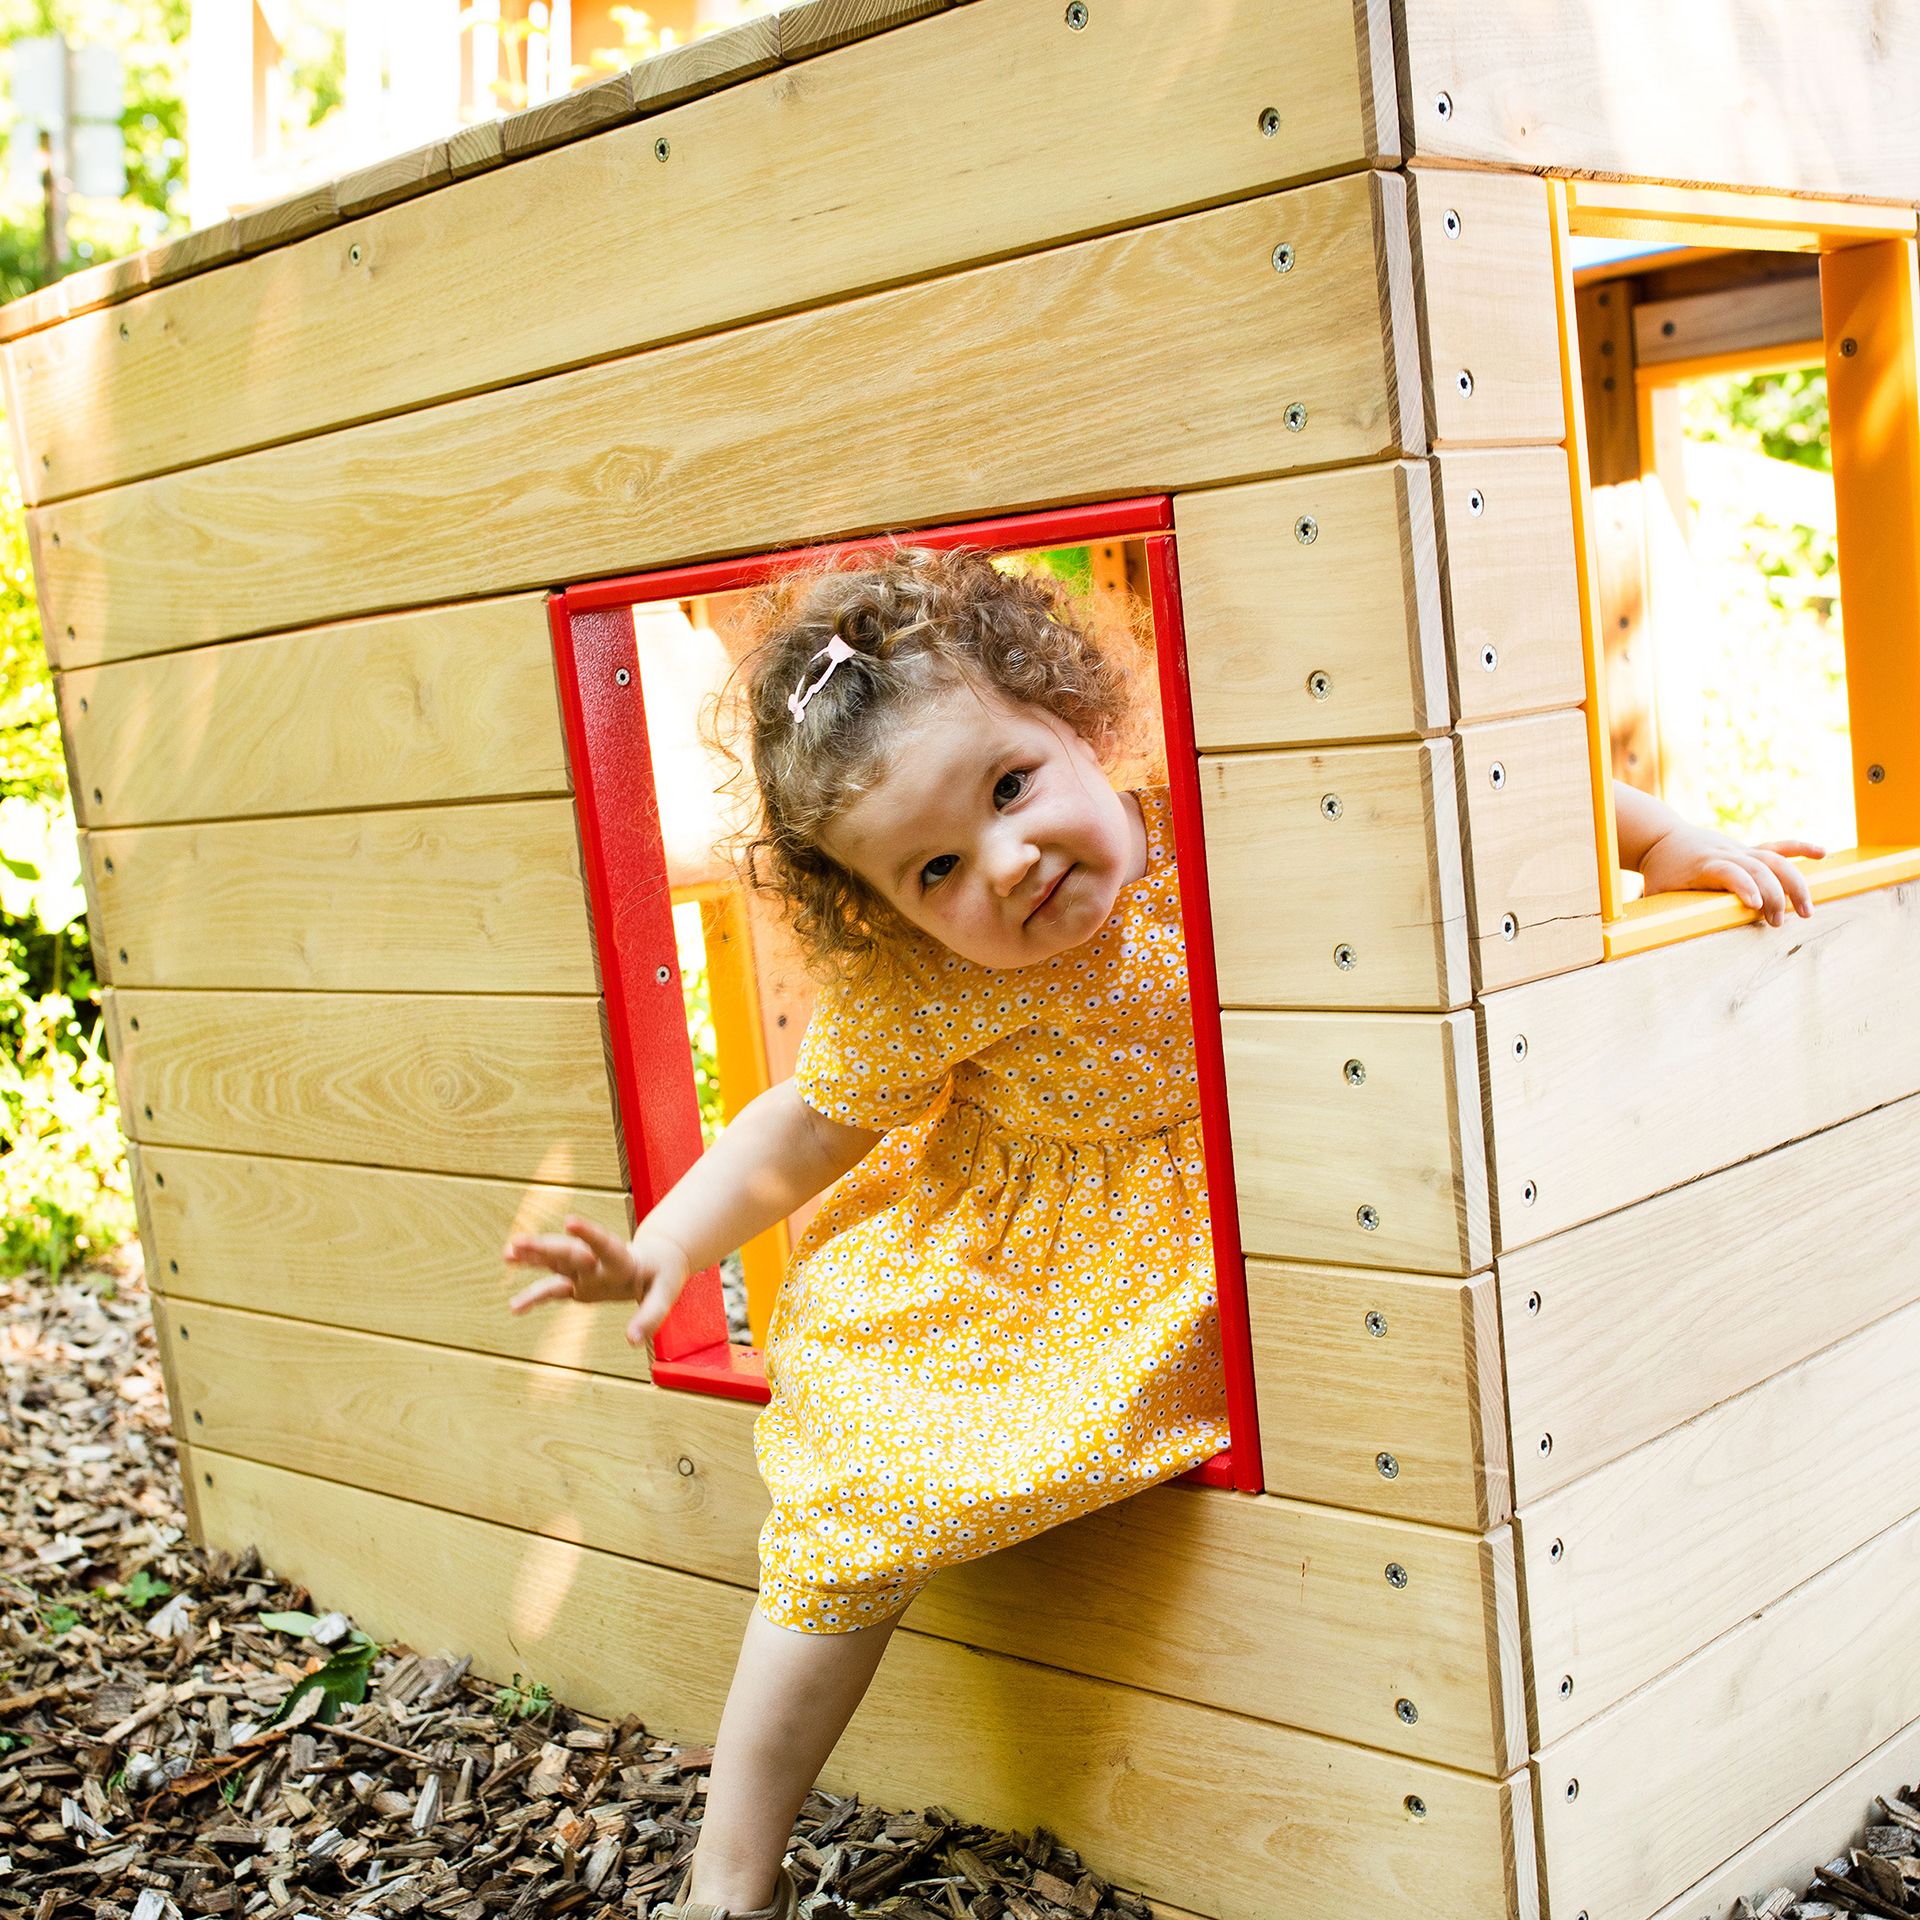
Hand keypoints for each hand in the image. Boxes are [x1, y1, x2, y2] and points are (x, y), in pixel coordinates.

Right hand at [503, 1218, 691, 1348]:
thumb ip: (651, 1315)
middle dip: (543, 1248)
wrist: (654, 1262)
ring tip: (506, 1255)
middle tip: (517, 1243)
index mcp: (622, 1258)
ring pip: (553, 1262)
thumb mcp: (666, 1293)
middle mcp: (597, 1261)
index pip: (604, 1244)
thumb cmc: (662, 1275)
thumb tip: (632, 1340)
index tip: (569, 1222)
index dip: (588, 1233)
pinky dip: (534, 1296)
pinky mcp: (576, 1284)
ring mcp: (583, 1271)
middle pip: (568, 1252)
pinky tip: (514, 1307)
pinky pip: (551, 1289)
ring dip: (530, 1258)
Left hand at [1638, 823, 1825, 926]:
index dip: (1743, 886)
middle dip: (1775, 896)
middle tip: (1778, 924)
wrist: (1660, 838)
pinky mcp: (1748, 850)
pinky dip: (1800, 849)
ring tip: (1807, 912)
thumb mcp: (1655, 892)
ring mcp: (1740, 850)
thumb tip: (1652, 942)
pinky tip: (1822, 854)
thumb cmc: (1659, 872)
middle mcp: (1726, 854)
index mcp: (1704, 864)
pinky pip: (1777, 847)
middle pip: (1759, 869)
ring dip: (1795, 884)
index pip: (1728, 871)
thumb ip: (1660, 915)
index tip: (1755, 906)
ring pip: (1775, 860)